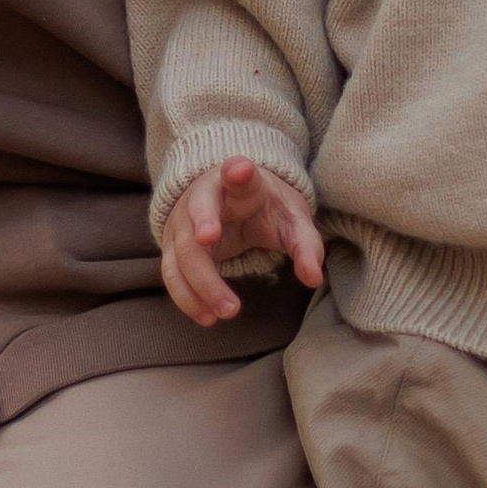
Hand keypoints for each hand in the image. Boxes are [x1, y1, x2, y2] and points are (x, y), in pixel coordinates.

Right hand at [161, 158, 325, 326]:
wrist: (232, 199)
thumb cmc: (265, 208)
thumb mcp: (292, 220)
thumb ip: (306, 246)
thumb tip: (314, 278)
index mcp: (237, 182)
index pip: (235, 172)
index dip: (236, 172)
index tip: (240, 170)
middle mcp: (202, 195)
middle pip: (197, 219)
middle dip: (208, 254)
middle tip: (230, 296)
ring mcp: (182, 220)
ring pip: (181, 253)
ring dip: (200, 287)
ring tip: (227, 313)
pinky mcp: (173, 244)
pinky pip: (172, 272)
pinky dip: (187, 297)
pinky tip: (208, 317)